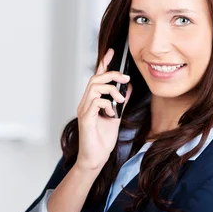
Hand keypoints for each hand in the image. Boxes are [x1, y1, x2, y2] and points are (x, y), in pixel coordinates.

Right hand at [76, 48, 132, 172]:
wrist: (95, 159)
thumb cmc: (102, 140)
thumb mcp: (116, 116)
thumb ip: (121, 101)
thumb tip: (128, 87)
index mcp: (92, 101)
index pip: (97, 78)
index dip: (103, 64)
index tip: (111, 52)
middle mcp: (86, 103)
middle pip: (95, 79)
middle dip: (112, 74)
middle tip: (126, 78)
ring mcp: (84, 110)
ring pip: (94, 87)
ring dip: (111, 90)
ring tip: (121, 100)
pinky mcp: (85, 119)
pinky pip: (96, 102)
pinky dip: (107, 104)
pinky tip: (112, 114)